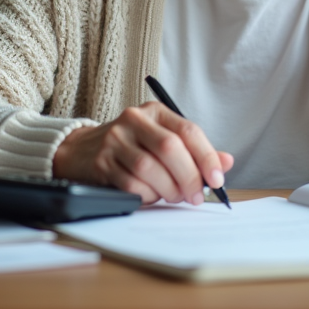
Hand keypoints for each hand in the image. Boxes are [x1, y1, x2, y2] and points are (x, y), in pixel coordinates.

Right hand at [52, 102, 233, 204]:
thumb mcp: (164, 140)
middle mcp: (134, 120)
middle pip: (170, 148)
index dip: (206, 157)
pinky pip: (131, 184)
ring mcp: (115, 140)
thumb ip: (195, 151)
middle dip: (188, 177)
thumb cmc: (133, 147)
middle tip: (195, 196)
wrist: (82, 150)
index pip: (188, 131)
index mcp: (156, 112)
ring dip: (168, 189)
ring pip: (150, 168)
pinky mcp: (101, 162)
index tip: (217, 180)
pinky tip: (151, 195)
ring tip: (174, 196)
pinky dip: (147, 195)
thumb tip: (227, 162)